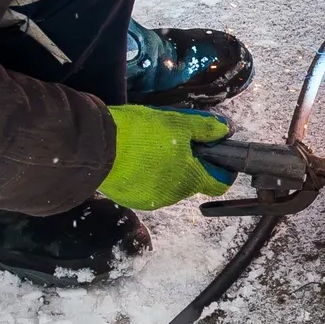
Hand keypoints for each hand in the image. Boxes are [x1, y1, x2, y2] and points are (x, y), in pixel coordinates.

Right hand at [97, 106, 233, 209]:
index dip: (223, 169)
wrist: (97, 148)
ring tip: (151, 145)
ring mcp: (150, 200)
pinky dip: (146, 174)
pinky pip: (146, 186)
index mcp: (190, 179)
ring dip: (167, 168)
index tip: (218, 154)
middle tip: (177, 139)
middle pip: (191, 180)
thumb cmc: (141, 134)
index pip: (219, 184)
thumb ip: (206, 128)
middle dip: (190, 162)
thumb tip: (227, 130)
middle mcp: (173, 196)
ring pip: (168, 183)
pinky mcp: (130, 199)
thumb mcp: (178, 122)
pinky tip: (136, 157)